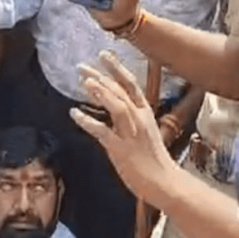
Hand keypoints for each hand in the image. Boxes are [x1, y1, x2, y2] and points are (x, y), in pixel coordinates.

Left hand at [69, 51, 176, 202]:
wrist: (164, 182)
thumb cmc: (153, 159)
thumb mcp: (144, 131)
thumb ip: (130, 118)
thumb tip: (112, 105)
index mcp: (145, 114)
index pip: (131, 85)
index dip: (117, 68)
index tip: (104, 55)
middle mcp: (139, 120)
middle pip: (121, 92)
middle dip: (101, 77)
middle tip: (82, 67)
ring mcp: (131, 134)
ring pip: (117, 107)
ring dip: (101, 93)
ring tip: (85, 81)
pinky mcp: (120, 149)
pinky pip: (102, 131)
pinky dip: (87, 121)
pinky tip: (74, 113)